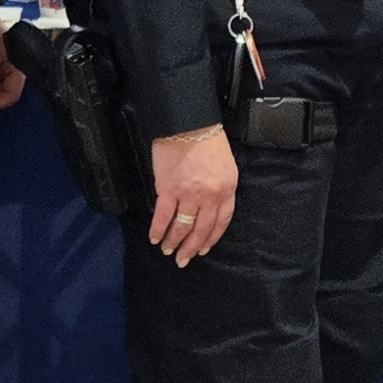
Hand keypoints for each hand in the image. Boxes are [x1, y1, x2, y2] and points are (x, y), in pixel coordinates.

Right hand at [149, 127, 237, 266]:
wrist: (188, 124)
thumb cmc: (207, 139)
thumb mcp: (225, 165)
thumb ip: (220, 187)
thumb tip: (208, 206)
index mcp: (227, 189)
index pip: (221, 221)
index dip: (211, 238)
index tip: (204, 248)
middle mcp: (210, 196)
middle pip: (201, 229)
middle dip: (192, 248)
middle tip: (184, 259)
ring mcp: (189, 194)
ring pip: (182, 227)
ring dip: (173, 242)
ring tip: (168, 250)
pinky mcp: (169, 190)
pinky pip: (163, 216)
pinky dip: (158, 230)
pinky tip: (155, 238)